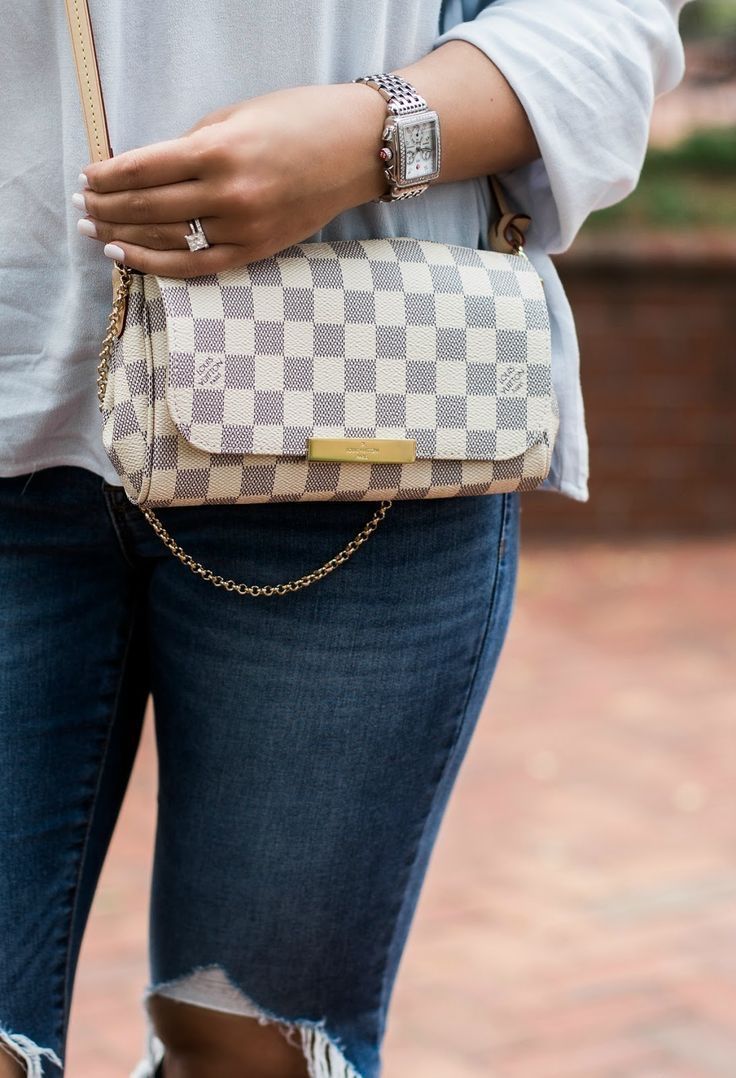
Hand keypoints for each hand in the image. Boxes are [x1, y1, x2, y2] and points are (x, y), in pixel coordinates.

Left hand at [76, 83, 386, 277]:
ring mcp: (243, 227)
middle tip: (83, 208)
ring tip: (97, 233)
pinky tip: (130, 259)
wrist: (358, 150)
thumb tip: (148, 171)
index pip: (143, 169)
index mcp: (219, 151)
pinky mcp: (257, 250)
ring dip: (125, 238)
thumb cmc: (298, 121)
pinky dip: (159, 265)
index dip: (108, 176)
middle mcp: (228, 194)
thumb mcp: (236, 116)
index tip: (87, 177)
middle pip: (148, 208)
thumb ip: (192, 144)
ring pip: (167, 240)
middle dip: (108, 208)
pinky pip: (197, 266)